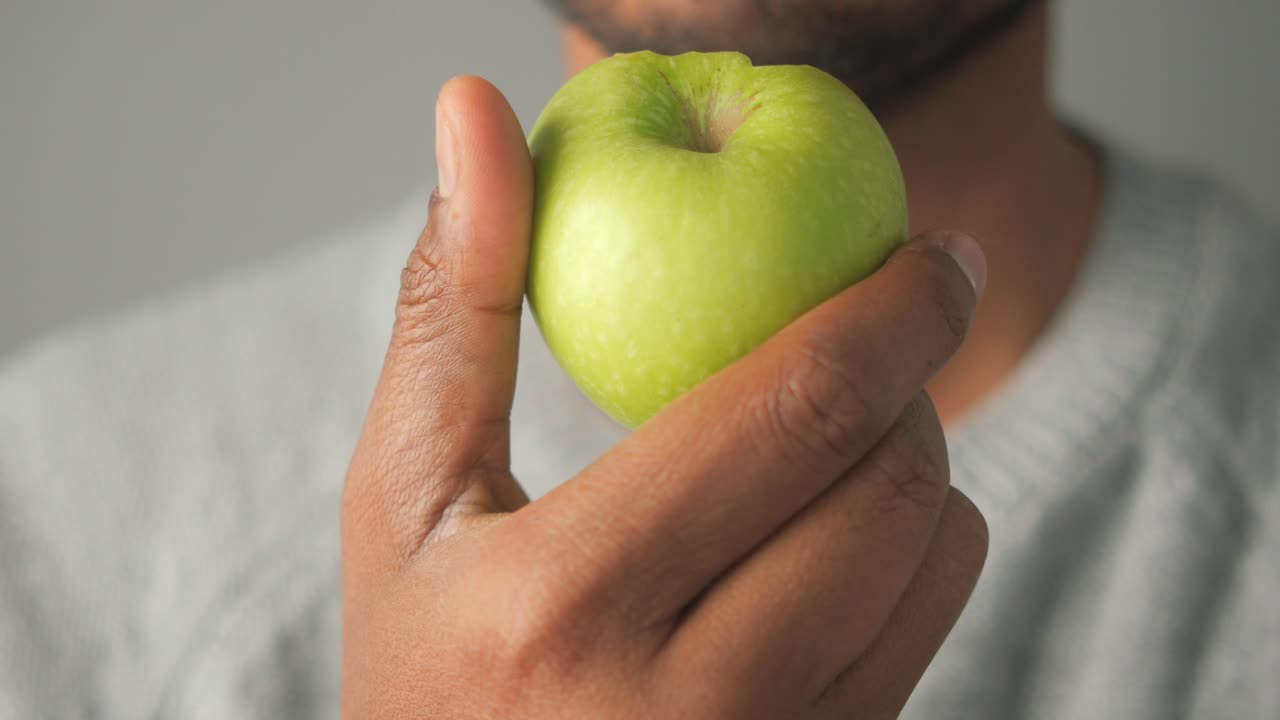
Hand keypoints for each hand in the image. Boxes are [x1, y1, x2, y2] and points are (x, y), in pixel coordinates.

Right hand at [341, 76, 988, 718]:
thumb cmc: (423, 669)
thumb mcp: (403, 498)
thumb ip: (453, 305)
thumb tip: (473, 109)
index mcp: (570, 602)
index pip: (796, 414)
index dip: (894, 307)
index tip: (931, 253)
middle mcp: (690, 702)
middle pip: (895, 483)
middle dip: (913, 377)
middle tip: (876, 335)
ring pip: (938, 559)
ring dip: (916, 464)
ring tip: (829, 444)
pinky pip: (932, 633)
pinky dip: (912, 554)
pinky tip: (826, 543)